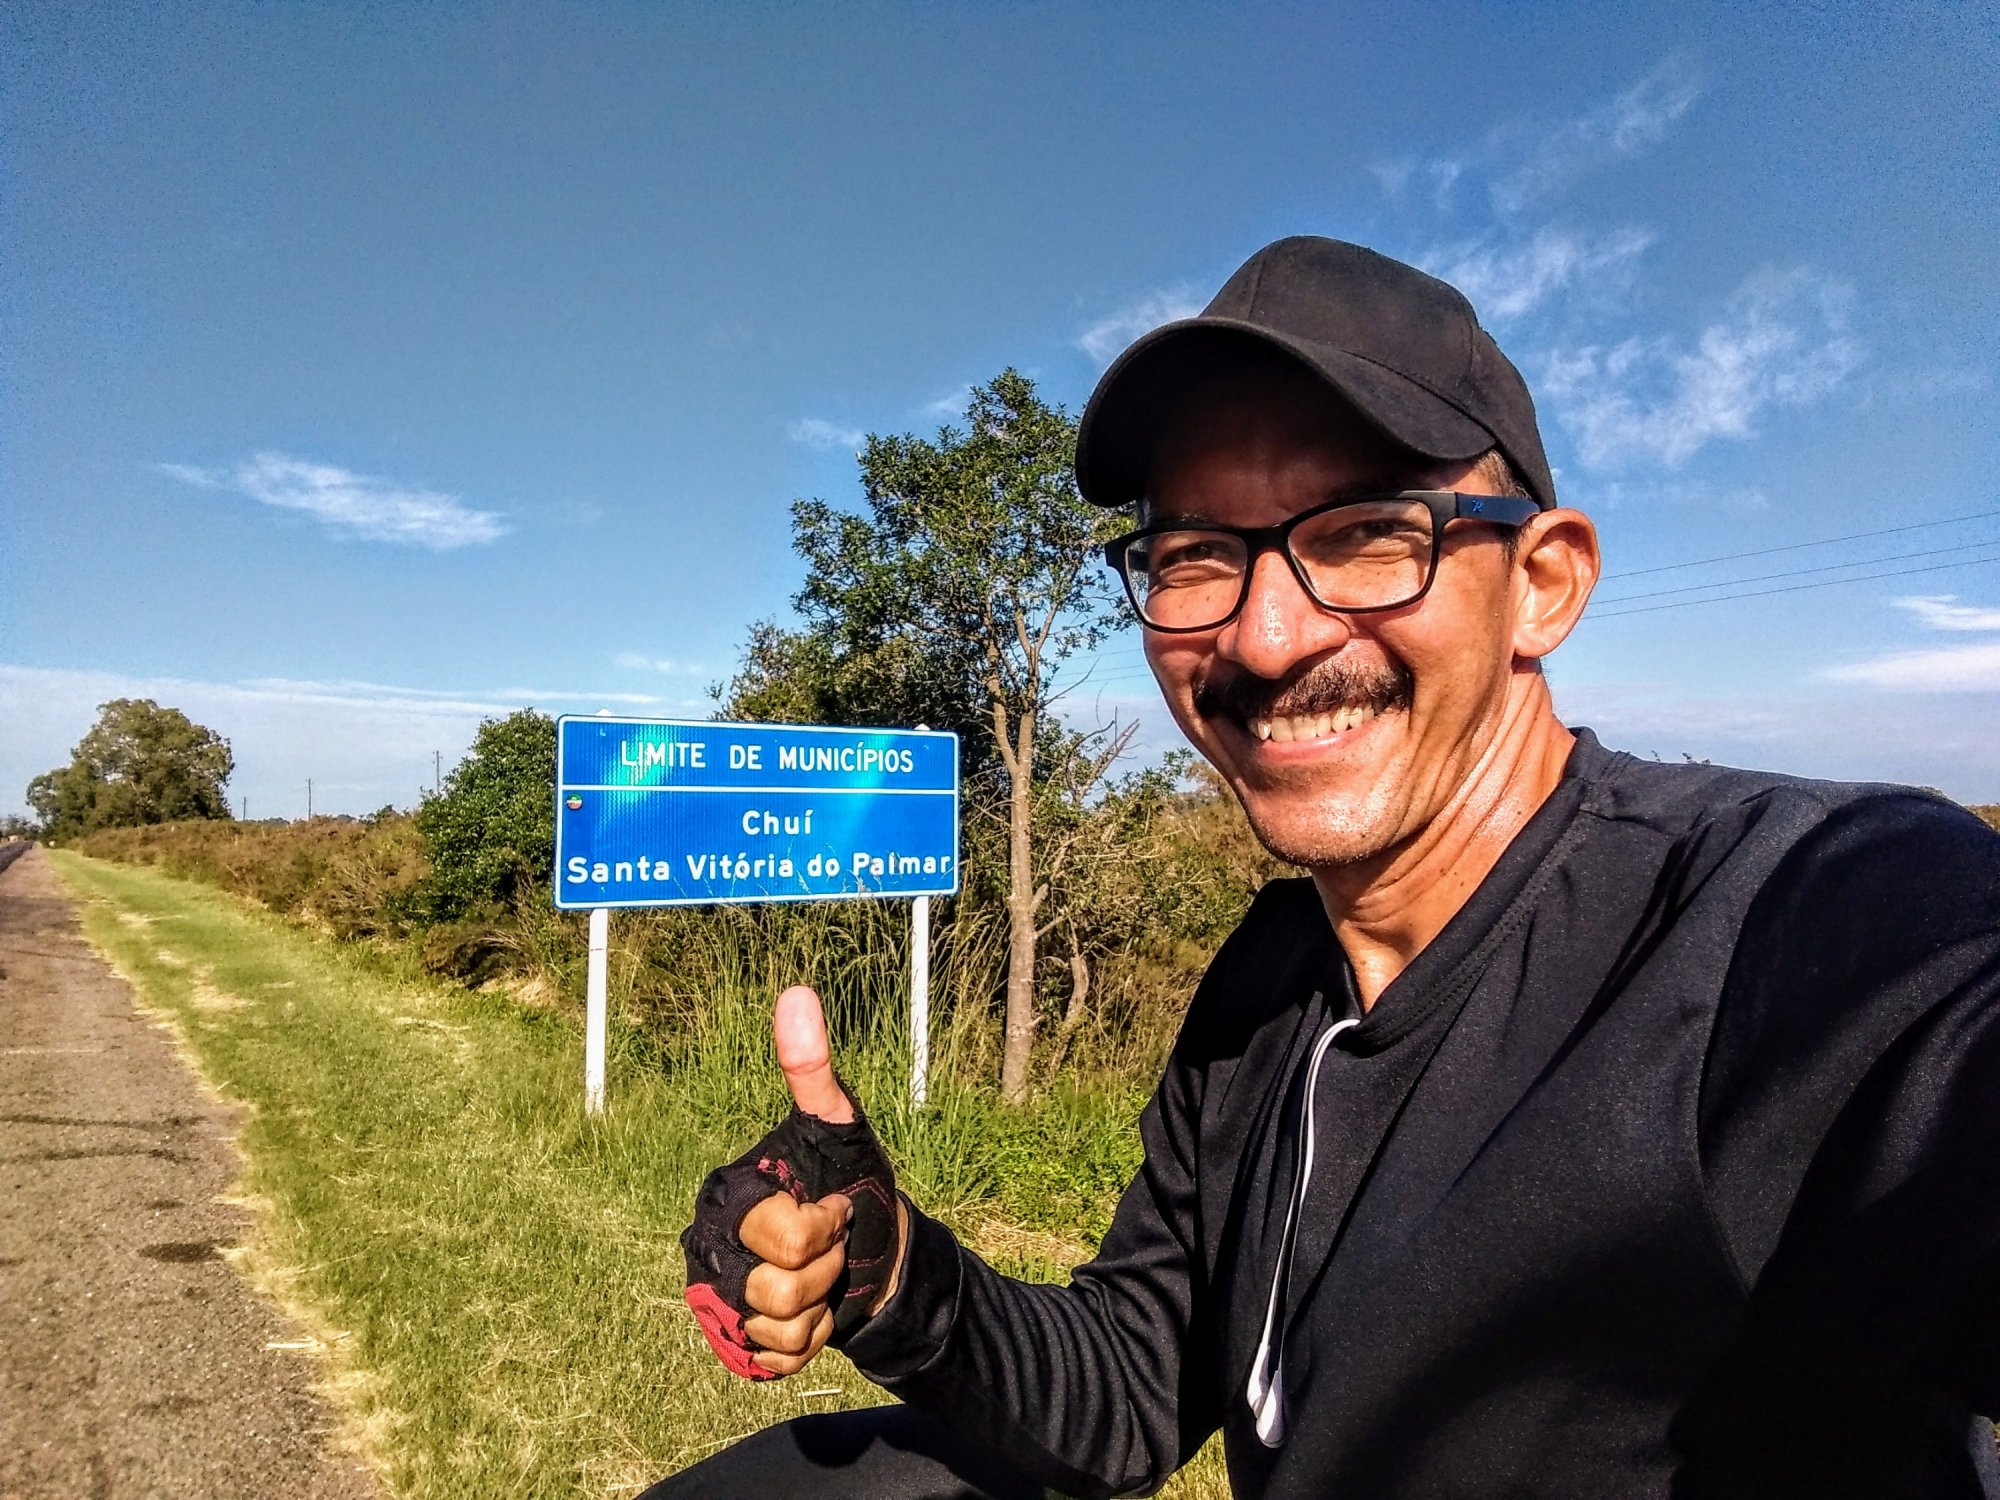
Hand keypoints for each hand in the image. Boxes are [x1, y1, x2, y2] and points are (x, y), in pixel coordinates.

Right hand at [680, 986, 903, 1379]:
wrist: (872, 1251)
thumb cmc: (850, 1179)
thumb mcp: (839, 1122)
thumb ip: (813, 1067)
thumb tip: (797, 994)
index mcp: (725, 1197)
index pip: (782, 1237)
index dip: (821, 1231)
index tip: (833, 1209)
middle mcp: (709, 1249)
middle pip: (777, 1291)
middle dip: (823, 1271)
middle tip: (831, 1246)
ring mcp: (718, 1300)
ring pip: (776, 1331)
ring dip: (818, 1310)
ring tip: (822, 1279)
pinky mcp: (735, 1343)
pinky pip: (773, 1361)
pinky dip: (807, 1344)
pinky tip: (814, 1314)